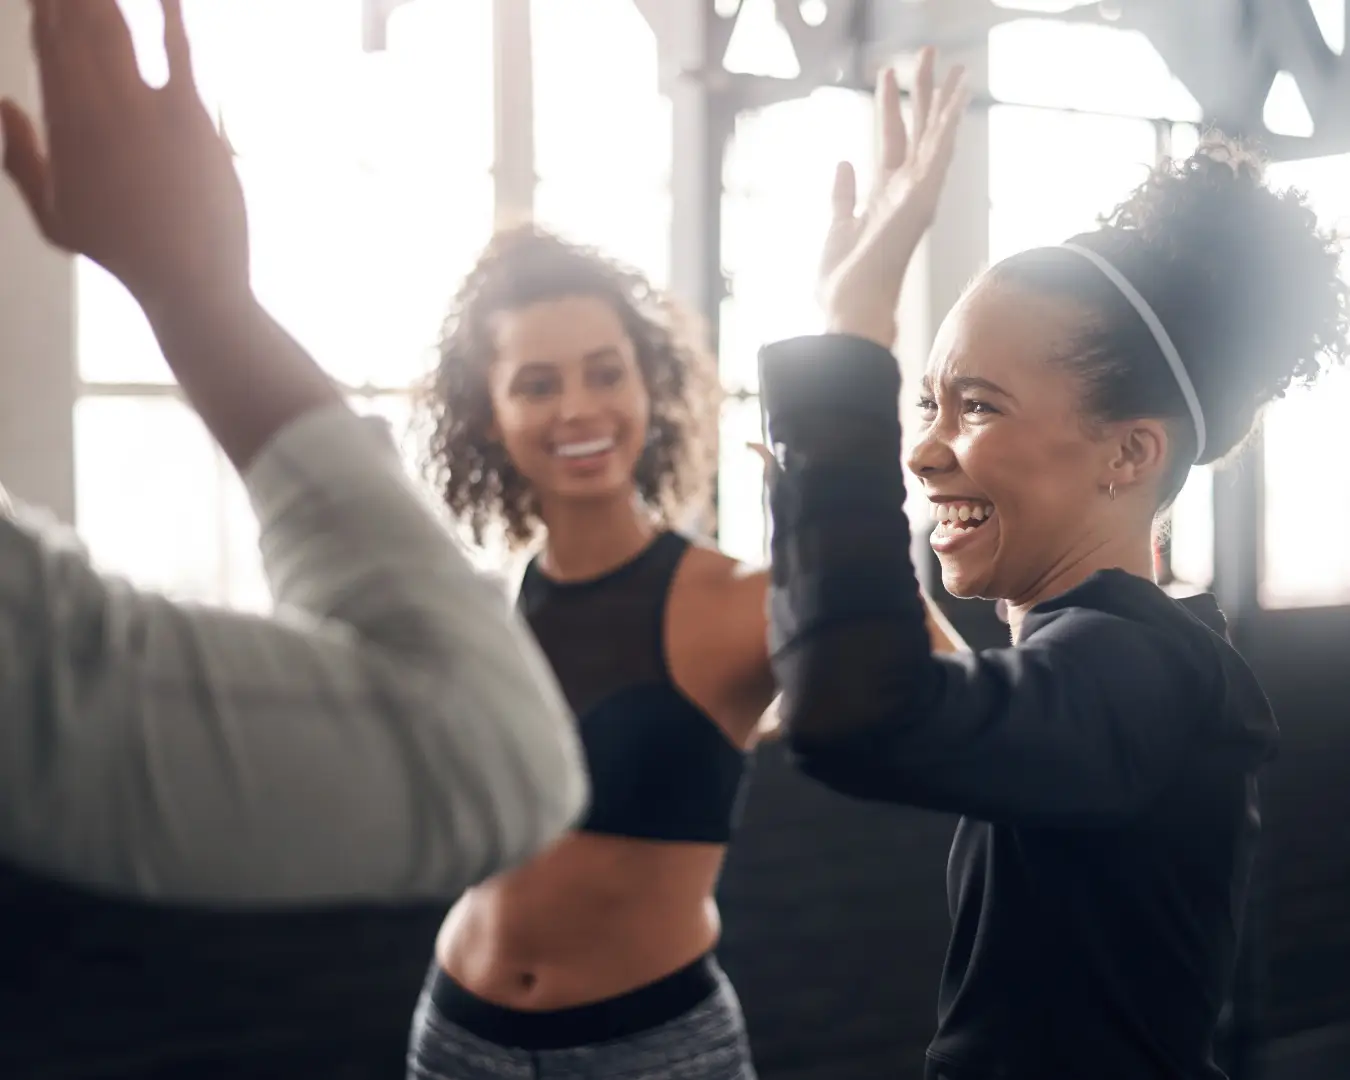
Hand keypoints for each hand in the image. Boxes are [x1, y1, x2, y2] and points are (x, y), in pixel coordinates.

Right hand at [0, 0, 248, 309]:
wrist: (187, 282)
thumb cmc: (126, 254)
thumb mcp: (56, 217)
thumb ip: (21, 160)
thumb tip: (3, 104)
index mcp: (61, 127)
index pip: (47, 44)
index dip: (45, 5)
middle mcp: (93, 109)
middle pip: (72, 25)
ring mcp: (140, 110)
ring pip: (112, 27)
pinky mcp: (186, 116)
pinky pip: (176, 48)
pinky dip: (170, 11)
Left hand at [818, 48, 969, 348]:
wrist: (849, 311)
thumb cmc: (842, 284)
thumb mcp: (836, 227)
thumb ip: (843, 194)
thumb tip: (844, 162)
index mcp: (883, 198)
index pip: (889, 141)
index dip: (889, 106)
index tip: (888, 71)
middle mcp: (904, 193)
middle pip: (916, 131)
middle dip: (922, 92)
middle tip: (927, 52)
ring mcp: (916, 196)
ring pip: (934, 137)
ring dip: (943, 99)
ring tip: (954, 64)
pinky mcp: (922, 201)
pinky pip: (939, 153)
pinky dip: (949, 123)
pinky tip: (958, 95)